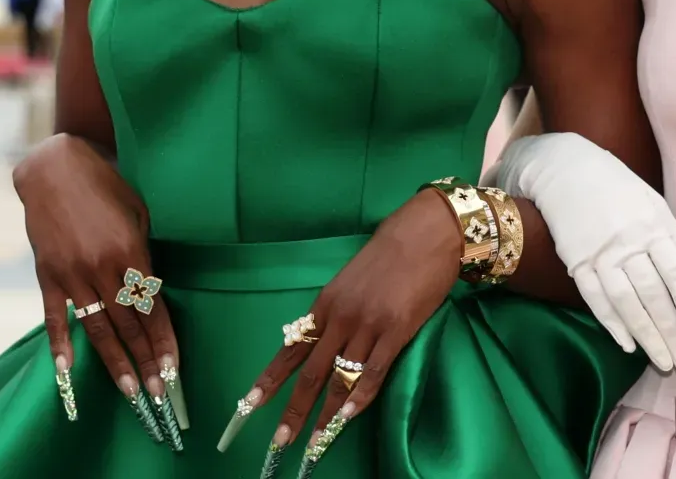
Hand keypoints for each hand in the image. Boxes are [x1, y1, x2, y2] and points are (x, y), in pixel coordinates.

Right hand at [14, 133, 181, 446]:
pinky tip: (68, 370)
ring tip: (130, 392)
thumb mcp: (138, 212)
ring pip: (98, 328)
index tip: (174, 369)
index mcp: (130, 251)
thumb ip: (143, 254)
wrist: (54, 168)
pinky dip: (62, 343)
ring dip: (115, 363)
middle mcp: (102, 267)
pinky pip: (56, 315)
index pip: (152, 308)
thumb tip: (150, 291)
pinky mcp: (47, 274)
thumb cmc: (105, 186)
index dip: (164, 341)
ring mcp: (72, 273)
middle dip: (146, 361)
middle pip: (129, 325)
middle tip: (158, 394)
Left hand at [238, 192, 460, 464]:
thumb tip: (323, 343)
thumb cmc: (389, 254)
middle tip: (281, 440)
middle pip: (310, 373)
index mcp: (325, 304)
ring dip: (326, 414)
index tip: (250, 404)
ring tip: (315, 441)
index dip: (270, 379)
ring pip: (340, 378)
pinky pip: (373, 372)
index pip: (291, 349)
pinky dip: (360, 398)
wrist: (425, 234)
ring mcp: (368, 326)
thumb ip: (336, 312)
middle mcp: (340, 318)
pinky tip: (347, 417)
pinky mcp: (396, 331)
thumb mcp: (350, 281)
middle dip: (294, 409)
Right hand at [486, 132, 675, 374]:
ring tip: (662, 363)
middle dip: (672, 334)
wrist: (565, 168)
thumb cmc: (618, 186)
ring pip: (626, 303)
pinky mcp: (576, 261)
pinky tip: (626, 345)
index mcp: (653, 228)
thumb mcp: (655, 205)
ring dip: (646, 336)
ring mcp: (600, 254)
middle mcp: (628, 244)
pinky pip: (595, 298)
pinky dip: (611, 323)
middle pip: (654, 297)